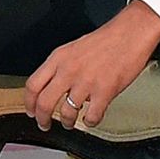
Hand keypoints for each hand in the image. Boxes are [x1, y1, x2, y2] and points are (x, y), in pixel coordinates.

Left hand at [24, 0, 159, 130]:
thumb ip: (61, 68)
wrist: (130, 33)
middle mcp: (69, 70)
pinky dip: (90, 122)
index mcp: (58, 59)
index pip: (33, 85)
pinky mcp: (105, 91)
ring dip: (67, 122)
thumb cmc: (106, 40)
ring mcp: (86, 82)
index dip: (29, 102)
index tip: (31, 111)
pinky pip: (92, 116)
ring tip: (70, 123)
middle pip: (44, 102)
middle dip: (42, 119)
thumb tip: (53, 87)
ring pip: (66, 113)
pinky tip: (91, 119)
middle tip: (45, 125)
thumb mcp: (72, 49)